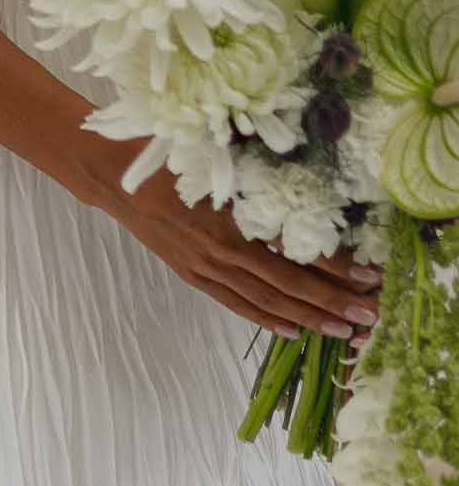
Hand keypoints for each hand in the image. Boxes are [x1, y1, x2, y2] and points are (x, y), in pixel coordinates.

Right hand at [108, 163, 382, 342]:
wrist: (115, 176)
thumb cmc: (168, 155)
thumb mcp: (219, 155)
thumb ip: (260, 171)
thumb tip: (307, 175)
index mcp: (233, 223)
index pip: (296, 254)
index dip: (335, 269)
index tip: (370, 277)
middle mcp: (222, 254)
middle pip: (287, 287)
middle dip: (331, 303)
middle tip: (367, 318)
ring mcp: (206, 269)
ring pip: (264, 302)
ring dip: (305, 317)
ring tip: (339, 330)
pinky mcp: (193, 274)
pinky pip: (235, 303)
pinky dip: (265, 318)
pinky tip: (290, 329)